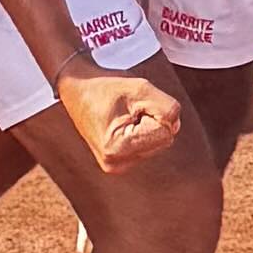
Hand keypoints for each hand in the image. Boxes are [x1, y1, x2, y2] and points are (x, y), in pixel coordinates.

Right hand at [60, 65, 181, 171]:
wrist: (78, 89)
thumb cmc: (106, 87)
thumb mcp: (141, 88)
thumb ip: (167, 108)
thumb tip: (175, 127)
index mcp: (117, 148)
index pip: (166, 132)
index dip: (155, 112)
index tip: (131, 105)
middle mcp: (116, 163)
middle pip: (164, 140)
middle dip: (153, 119)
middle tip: (128, 109)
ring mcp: (117, 165)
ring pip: (159, 143)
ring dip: (148, 124)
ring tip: (124, 115)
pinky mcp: (120, 162)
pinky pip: (150, 145)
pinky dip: (143, 131)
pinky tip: (123, 123)